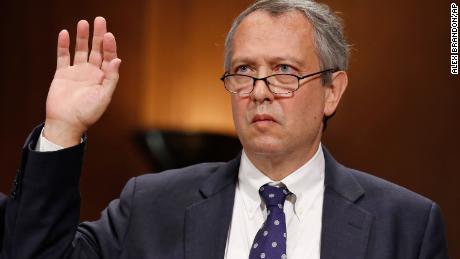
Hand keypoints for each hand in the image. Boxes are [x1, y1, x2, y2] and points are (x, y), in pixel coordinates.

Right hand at [44, 17, 120, 146]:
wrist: (66, 123)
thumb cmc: (88, 113)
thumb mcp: (104, 97)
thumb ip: (111, 78)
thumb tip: (118, 60)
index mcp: (104, 78)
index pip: (109, 58)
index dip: (109, 46)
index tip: (108, 35)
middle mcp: (92, 73)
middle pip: (96, 50)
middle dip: (99, 35)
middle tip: (100, 20)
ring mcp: (77, 72)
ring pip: (81, 50)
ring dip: (82, 37)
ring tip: (83, 23)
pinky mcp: (62, 74)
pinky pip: (63, 57)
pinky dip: (63, 45)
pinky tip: (65, 33)